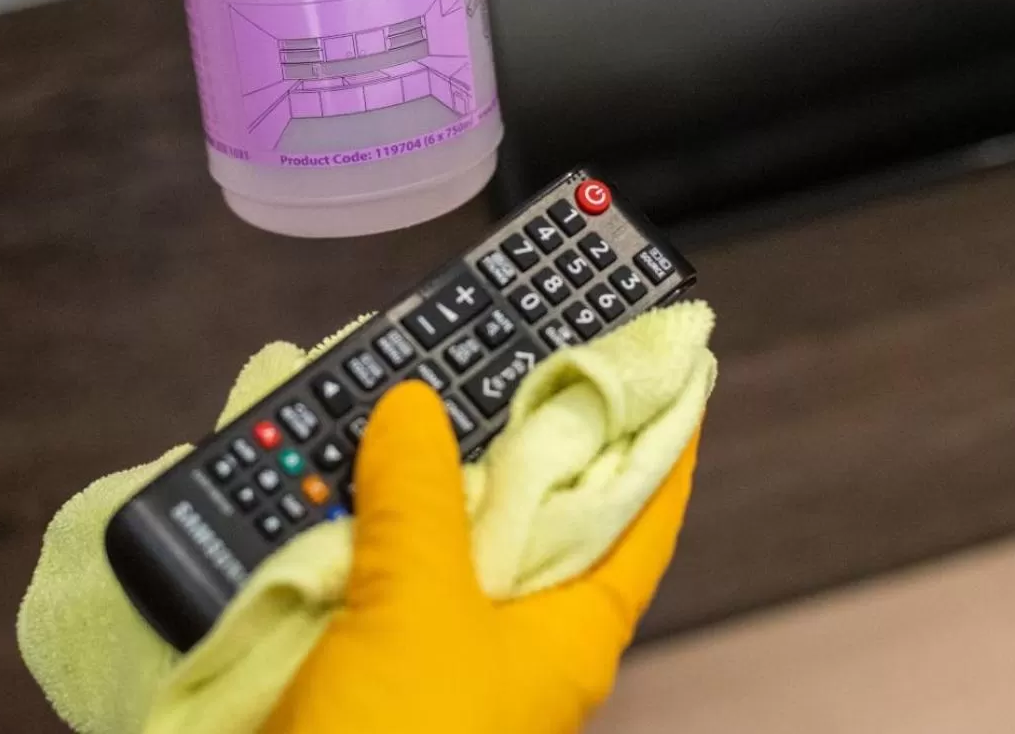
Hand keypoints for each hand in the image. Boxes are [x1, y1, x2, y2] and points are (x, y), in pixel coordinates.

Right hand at [264, 381, 699, 733]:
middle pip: (542, 519)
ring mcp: (441, 653)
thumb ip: (422, 495)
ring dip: (427, 471)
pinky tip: (335, 468)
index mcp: (571, 633)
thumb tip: (415, 409)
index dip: (666, 449)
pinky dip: (359, 515)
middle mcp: (515, 641)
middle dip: (528, 440)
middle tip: (519, 352)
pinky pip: (376, 567)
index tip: (679, 379)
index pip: (644, 525)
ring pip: (449, 537)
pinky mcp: (370, 661)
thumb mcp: (422, 603)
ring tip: (415, 387)